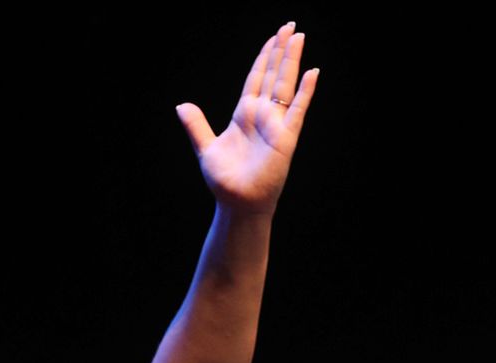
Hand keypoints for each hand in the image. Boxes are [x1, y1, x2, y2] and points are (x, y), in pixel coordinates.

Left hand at [176, 22, 319, 213]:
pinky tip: (313, 73)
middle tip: (290, 26)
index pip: (256, 78)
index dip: (264, 57)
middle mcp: (262, 115)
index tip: (273, 38)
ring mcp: (276, 124)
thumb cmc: (225, 181)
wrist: (237, 203)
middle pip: (273, 75)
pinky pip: (298, 111)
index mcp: (244, 114)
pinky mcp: (286, 138)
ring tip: (299, 37)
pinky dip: (306, 92)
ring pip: (285, 85)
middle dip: (281, 50)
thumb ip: (196, 125)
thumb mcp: (205, 148)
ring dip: (292, 61)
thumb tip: (181, 105)